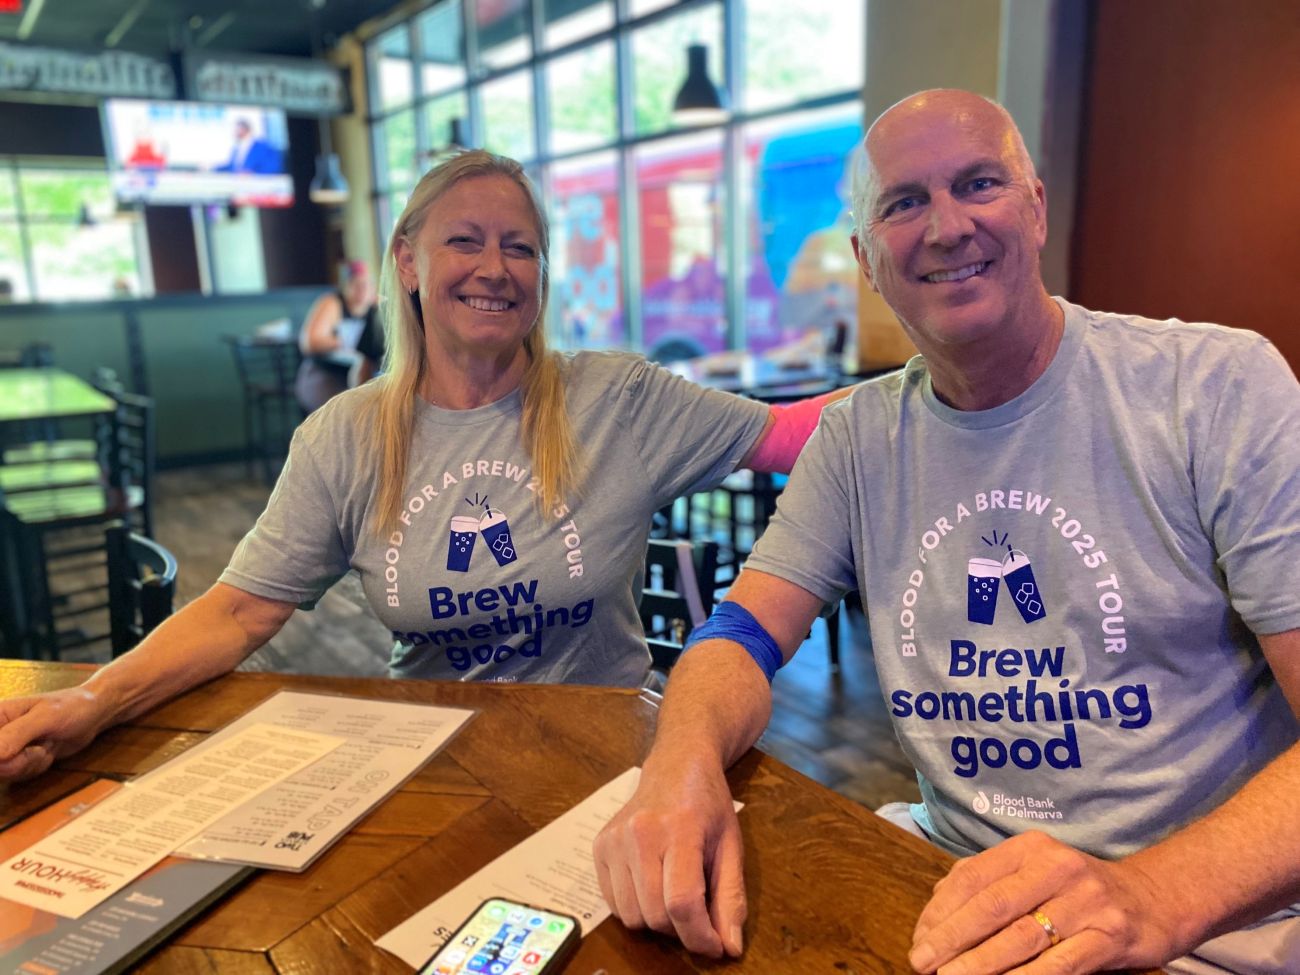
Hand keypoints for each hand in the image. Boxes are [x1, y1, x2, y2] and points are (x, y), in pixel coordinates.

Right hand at [0, 688, 104, 780]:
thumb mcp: (46, 717)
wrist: (92, 714)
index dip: (2, 756)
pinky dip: (36, 768)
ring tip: (46, 744)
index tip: (12, 754)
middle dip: (18, 762)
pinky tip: (47, 751)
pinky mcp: (16, 760)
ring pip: (4, 772)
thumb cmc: (72, 706)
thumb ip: (17, 733)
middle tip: (39, 746)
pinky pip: (17, 775)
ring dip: (30, 764)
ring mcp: (5, 748)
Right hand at [592, 756, 745, 957]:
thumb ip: (731, 898)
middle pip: (656, 914)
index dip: (699, 936)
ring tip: (673, 898)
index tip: (714, 946)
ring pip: (631, 916)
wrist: (675, 766)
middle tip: (697, 915)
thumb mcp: (730, 846)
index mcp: (679, 829)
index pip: (682, 902)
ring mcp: (614, 840)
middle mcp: (640, 833)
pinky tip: (651, 888)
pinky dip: (635, 909)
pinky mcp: (599, 846)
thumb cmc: (708, 806)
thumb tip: (730, 948)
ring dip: (656, 923)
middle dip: (681, 930)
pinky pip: (613, 904)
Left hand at [909, 831, 1186, 974]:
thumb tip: (937, 908)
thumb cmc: (1077, 891)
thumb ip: (989, 883)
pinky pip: (1060, 963)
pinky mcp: (1109, 936)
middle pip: (992, 905)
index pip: (973, 877)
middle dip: (952, 937)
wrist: (1153, 900)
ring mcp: (1086, 902)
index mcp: (1031, 848)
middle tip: (922, 961)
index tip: (919, 938)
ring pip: (1021, 936)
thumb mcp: (1035, 872)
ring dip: (981, 962)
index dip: (941, 910)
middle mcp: (1057, 868)